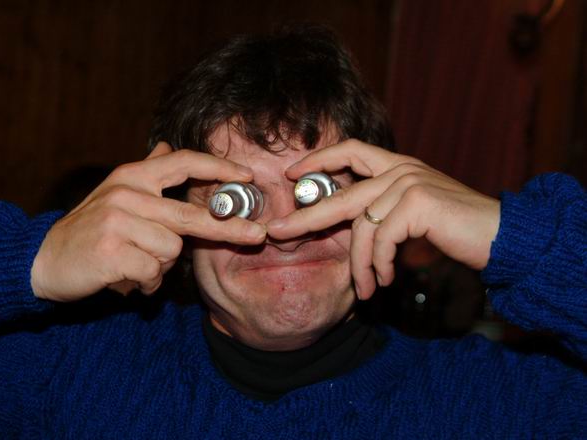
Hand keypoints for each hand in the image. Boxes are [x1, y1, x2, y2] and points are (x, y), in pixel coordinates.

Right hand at [31, 143, 265, 301]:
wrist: (43, 259)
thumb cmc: (89, 230)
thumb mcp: (115, 193)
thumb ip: (147, 174)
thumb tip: (166, 147)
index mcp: (131, 176)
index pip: (182, 162)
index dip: (218, 167)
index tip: (247, 175)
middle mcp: (127, 193)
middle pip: (190, 215)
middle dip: (229, 229)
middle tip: (258, 236)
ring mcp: (118, 222)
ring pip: (171, 250)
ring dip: (160, 266)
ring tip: (135, 265)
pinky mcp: (111, 251)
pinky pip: (153, 272)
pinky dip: (146, 282)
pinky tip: (126, 279)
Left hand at [266, 139, 499, 299]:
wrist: (500, 236)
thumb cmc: (456, 229)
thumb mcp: (413, 214)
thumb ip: (382, 211)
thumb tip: (347, 229)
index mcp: (398, 165)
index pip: (351, 151)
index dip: (319, 159)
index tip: (291, 173)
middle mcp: (401, 168)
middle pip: (339, 192)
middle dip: (304, 216)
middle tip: (276, 234)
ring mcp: (408, 182)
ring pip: (360, 226)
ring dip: (358, 264)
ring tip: (364, 288)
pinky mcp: (417, 203)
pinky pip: (380, 239)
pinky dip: (377, 264)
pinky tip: (382, 279)